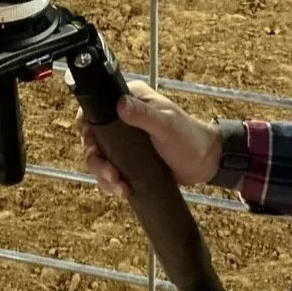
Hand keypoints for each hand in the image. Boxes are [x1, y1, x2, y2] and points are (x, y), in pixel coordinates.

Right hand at [76, 80, 221, 197]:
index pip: (95, 108)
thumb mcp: (167, 125)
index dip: (86, 126)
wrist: (204, 163)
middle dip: (96, 158)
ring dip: (103, 174)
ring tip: (118, 185)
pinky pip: (108, 172)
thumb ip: (144, 115)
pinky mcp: (127, 160)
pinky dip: (110, 183)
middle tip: (110, 172)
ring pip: (98, 157)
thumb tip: (120, 104)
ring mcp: (123, 141)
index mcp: (130, 100)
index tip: (92, 144)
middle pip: (92, 137)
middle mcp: (122, 118)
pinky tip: (122, 190)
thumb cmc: (189, 137)